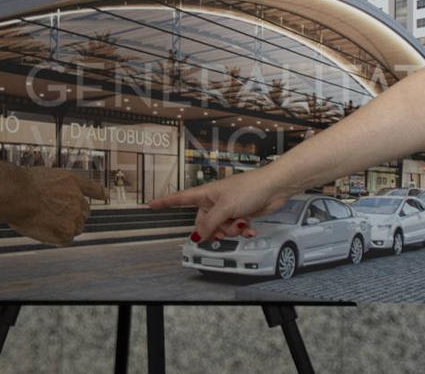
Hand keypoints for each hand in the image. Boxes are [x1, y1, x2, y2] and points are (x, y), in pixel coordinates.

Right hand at [7, 168, 108, 245]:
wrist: (18, 194)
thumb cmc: (23, 185)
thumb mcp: (45, 176)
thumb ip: (58, 187)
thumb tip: (58, 196)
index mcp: (72, 181)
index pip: (93, 188)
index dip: (99, 193)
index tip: (105, 195)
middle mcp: (78, 198)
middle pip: (84, 212)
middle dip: (73, 215)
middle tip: (54, 216)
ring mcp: (74, 215)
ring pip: (76, 227)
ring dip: (65, 228)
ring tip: (46, 222)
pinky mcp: (67, 231)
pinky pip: (67, 239)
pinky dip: (58, 238)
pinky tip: (46, 231)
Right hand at [148, 167, 291, 241]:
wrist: (274, 188)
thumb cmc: (249, 188)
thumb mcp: (225, 208)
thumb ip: (210, 224)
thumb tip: (198, 236)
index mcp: (205, 194)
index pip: (180, 198)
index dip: (165, 202)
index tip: (150, 205)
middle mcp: (214, 201)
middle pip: (203, 222)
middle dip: (213, 230)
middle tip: (223, 228)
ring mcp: (227, 207)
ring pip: (219, 228)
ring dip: (230, 230)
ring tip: (241, 223)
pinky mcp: (239, 213)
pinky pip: (233, 228)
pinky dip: (241, 230)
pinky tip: (249, 228)